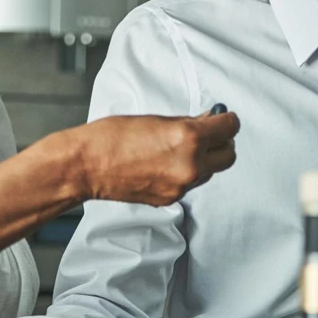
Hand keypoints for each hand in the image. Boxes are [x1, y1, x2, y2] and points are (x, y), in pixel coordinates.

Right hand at [70, 108, 239, 205]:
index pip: (230, 128)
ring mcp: (181, 186)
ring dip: (204, 160)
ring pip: (209, 172)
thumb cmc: (112, 137)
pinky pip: (190, 185)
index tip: (222, 117)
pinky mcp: (170, 199)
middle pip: (228, 156)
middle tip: (210, 133)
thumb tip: (208, 121)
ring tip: (180, 149)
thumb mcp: (156, 119)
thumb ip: (188, 123)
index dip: (226, 120)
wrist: (87, 166)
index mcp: (188, 138)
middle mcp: (190, 165)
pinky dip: (185, 174)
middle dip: (222, 142)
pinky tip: (165, 163)